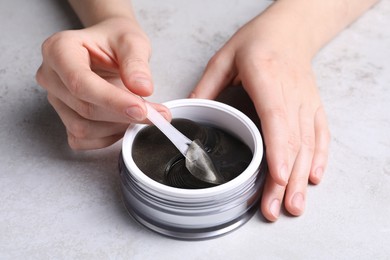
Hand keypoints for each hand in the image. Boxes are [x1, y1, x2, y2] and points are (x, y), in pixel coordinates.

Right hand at [36, 17, 169, 149]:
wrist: (109, 47)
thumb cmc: (116, 40)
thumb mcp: (132, 41)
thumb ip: (137, 64)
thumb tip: (143, 88)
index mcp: (59, 49)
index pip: (80, 83)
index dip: (112, 100)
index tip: (142, 109)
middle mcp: (51, 76)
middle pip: (85, 108)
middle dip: (124, 115)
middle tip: (157, 114)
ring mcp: (56, 99)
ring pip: (83, 128)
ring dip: (117, 127)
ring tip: (141, 112)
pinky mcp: (64, 117)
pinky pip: (82, 139)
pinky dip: (108, 136)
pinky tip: (124, 121)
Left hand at [190, 12, 330, 220]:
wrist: (290, 29)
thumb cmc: (257, 41)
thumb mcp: (224, 57)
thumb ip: (207, 86)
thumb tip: (190, 113)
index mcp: (266, 77)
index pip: (275, 118)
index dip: (278, 149)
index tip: (277, 177)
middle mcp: (291, 92)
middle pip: (292, 141)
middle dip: (285, 179)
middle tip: (276, 209)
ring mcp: (306, 101)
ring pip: (308, 144)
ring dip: (301, 176)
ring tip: (293, 205)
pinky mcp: (314, 106)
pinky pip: (321, 134)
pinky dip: (319, 157)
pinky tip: (313, 178)